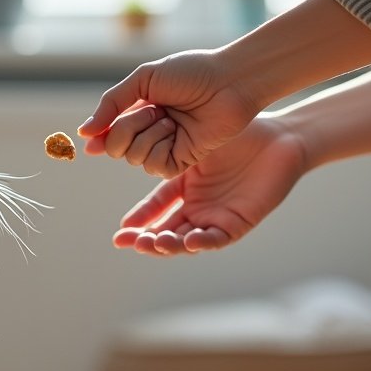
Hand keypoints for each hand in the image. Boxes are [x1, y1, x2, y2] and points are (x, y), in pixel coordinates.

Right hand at [78, 50, 260, 177]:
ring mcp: (166, 148)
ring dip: (149, 135)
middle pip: (116, 148)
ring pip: (134, 158)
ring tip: (172, 119)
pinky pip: (155, 167)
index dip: (98, 137)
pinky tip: (177, 133)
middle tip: (154, 110)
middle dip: (128, 128)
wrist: (229, 81)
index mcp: (139, 112)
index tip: (90, 139)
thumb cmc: (191, 73)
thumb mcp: (144, 79)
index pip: (108, 133)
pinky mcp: (182, 161)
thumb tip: (84, 132)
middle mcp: (150, 132)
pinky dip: (161, 149)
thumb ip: (112, 103)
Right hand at [113, 116, 306, 254]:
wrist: (278, 131)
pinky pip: (217, 238)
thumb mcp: (177, 130)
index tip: (119, 232)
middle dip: (146, 239)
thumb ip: (137, 131)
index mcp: (185, 184)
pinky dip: (201, 242)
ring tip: (152, 243)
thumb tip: (92, 139)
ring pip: (187, 240)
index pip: (155, 209)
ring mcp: (218, 215)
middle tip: (128, 242)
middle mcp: (199, 204)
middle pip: (167, 230)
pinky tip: (187, 240)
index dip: (138, 222)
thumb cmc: (231, 124)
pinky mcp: (239, 222)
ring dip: (168, 245)